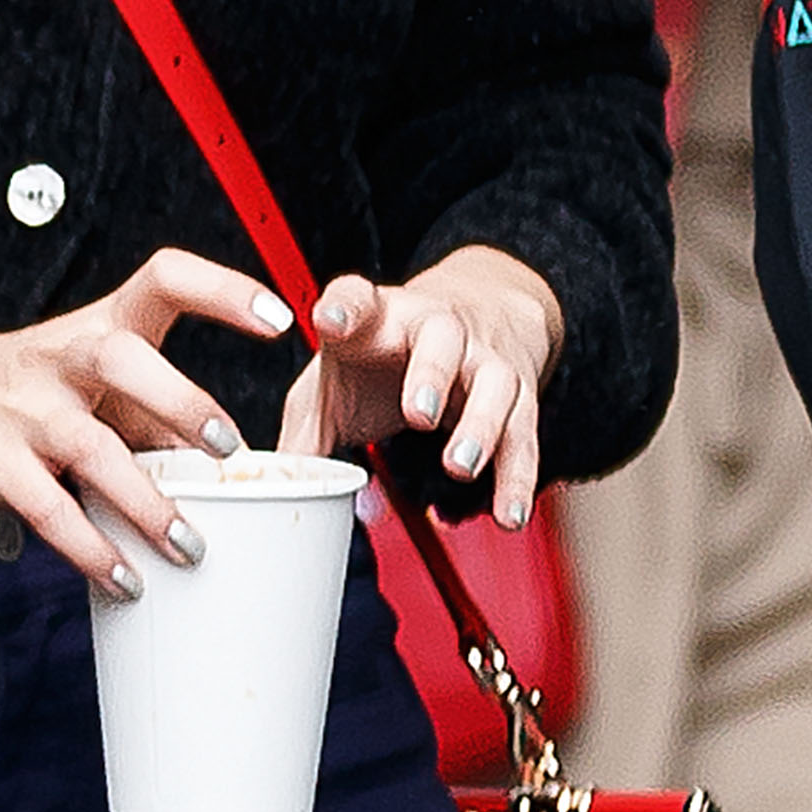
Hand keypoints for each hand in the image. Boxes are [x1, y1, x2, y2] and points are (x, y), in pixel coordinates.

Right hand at [0, 249, 284, 599]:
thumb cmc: (6, 397)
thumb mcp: (76, 386)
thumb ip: (141, 417)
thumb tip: (219, 473)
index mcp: (95, 327)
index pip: (164, 278)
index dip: (222, 289)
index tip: (279, 317)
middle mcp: (60, 358)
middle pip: (125, 357)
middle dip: (183, 402)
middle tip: (230, 450)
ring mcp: (21, 409)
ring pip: (91, 446)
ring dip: (148, 501)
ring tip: (192, 548)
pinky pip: (46, 507)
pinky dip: (90, 547)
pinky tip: (125, 578)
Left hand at [280, 248, 561, 529]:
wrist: (474, 313)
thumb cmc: (382, 356)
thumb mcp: (332, 383)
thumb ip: (305, 439)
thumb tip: (286, 494)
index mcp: (377, 316)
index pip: (358, 298)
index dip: (345, 306)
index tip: (331, 319)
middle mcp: (435, 327)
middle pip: (442, 335)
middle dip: (431, 373)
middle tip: (418, 414)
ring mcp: (481, 357)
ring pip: (494, 381)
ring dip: (480, 424)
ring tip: (459, 466)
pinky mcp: (516, 391)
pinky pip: (524, 432)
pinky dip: (517, 476)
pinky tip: (508, 513)